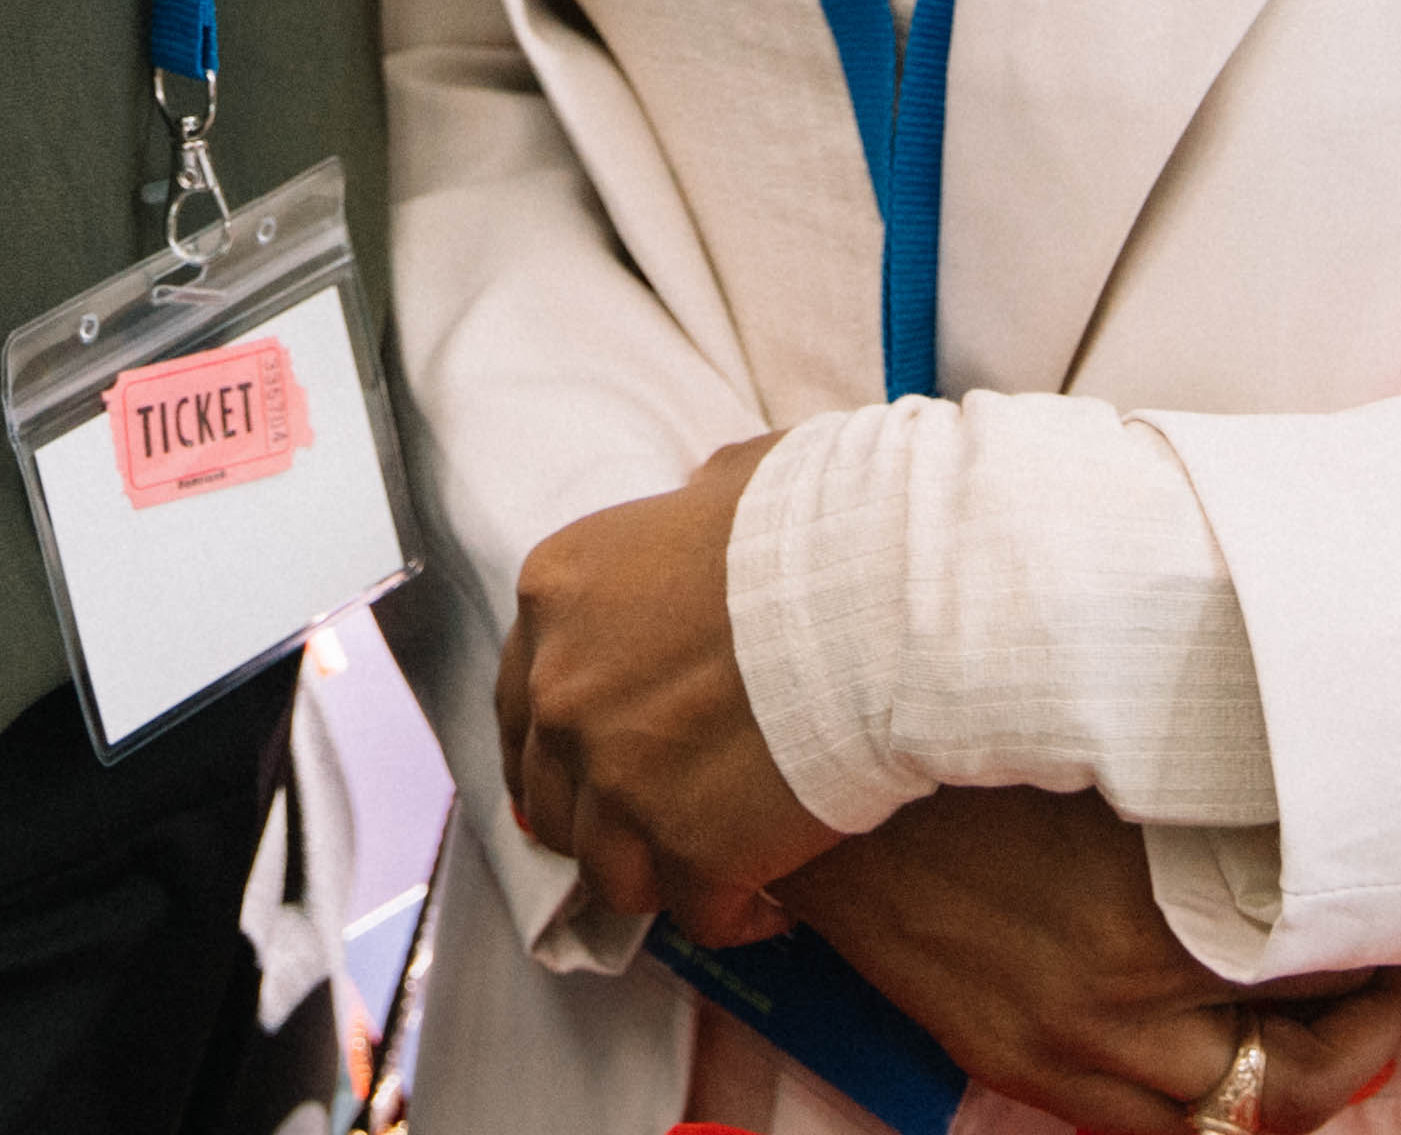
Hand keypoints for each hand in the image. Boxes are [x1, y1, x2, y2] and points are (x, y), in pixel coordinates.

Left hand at [501, 435, 839, 935]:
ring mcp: (616, 780)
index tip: (593, 768)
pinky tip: (770, 901)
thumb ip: (687, 518)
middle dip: (602, 814)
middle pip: (552, 795)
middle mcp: (564, 692)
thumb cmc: (822, 526)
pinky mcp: (685, 852)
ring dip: (659, 872)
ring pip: (608, 870)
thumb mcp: (726, 486)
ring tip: (716, 868)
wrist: (880, 599)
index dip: (560, 745)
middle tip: (663, 819)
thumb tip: (705, 513)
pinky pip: (693, 914)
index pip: (520, 699)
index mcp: (558, 594)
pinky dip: (731, 914)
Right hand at [773, 787, 1400, 1134]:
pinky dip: (1188, 1095)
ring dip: (1273, 1082)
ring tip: (1309, 1024)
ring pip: (1205, 1123)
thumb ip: (1218, 798)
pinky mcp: (1004, 1058)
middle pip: (1276, 1088)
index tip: (1400, 929)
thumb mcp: (1115, 751)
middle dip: (1352, 1047)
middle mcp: (1102, 1018)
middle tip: (1385, 989)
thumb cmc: (976, 735)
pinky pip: (1127, 1119)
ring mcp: (1048, 1053)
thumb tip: (1319, 813)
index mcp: (1141, 936)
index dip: (1375, 972)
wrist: (825, 764)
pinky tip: (1207, 1037)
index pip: (1309, 991)